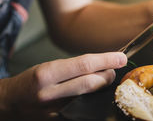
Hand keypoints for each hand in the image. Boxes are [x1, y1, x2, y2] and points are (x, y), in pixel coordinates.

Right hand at [0, 52, 126, 119]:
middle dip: (108, 74)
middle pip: (91, 83)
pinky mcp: (59, 120)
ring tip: (106, 78)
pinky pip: (84, 109)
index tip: (121, 57)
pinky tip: (97, 93)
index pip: (85, 65)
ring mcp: (55, 111)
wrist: (13, 102)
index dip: (106, 60)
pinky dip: (94, 99)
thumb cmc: (34, 80)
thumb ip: (75, 66)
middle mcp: (51, 94)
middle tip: (114, 68)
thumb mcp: (51, 66)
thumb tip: (102, 63)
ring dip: (103, 86)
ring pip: (90, 97)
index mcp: (47, 74)